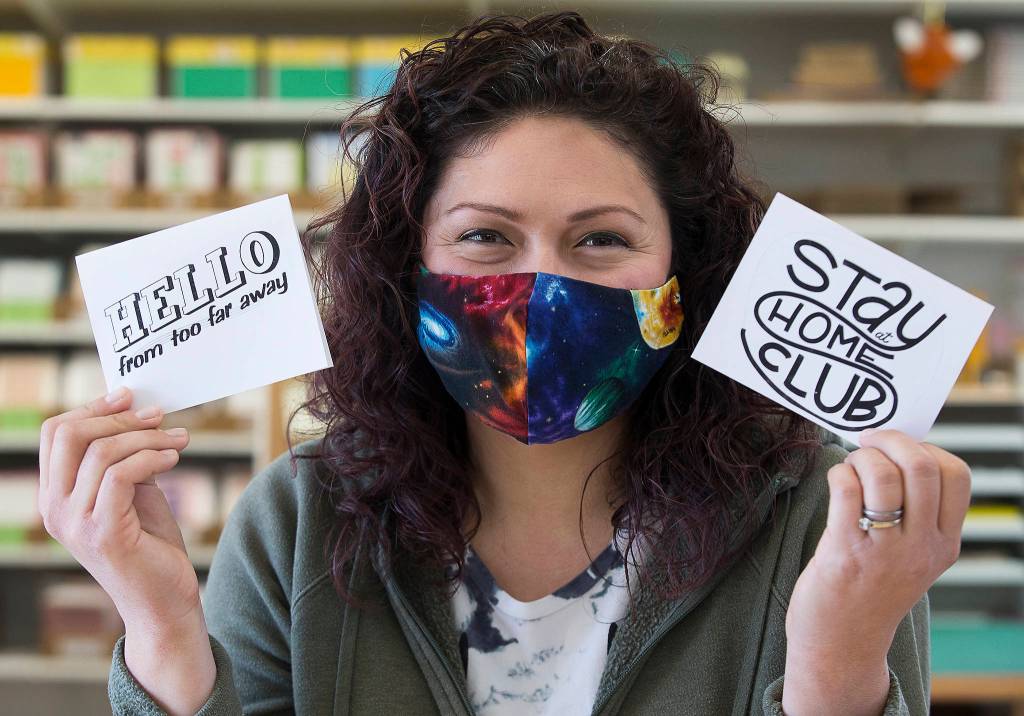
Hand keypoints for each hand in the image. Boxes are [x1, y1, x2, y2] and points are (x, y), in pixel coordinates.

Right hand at [37, 386, 199, 631]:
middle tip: (159, 415)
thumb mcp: (133, 490)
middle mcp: (54, 509)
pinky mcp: (103, 534)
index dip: (92, 407)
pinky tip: (174, 459)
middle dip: (118, 417)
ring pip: (102, 453)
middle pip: (69, 434)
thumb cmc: (150, 544)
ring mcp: (75, 523)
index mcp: (55, 495)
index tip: (129, 396)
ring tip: (179, 439)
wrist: (164, 599)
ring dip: (148, 437)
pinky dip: (152, 458)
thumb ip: (124, 457)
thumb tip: (136, 410)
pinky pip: (121, 475)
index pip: (54, 432)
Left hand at [783, 428, 970, 712]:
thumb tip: (895, 451)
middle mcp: (921, 546)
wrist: (842, 644)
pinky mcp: (846, 551)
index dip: (927, 448)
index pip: (957, 476)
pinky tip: (836, 483)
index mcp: (944, 544)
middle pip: (921, 466)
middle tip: (868, 442)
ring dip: (861, 457)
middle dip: (891, 440)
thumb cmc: (869, 590)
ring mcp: (885, 550)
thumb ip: (915, 513)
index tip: (900, 448)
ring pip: (884, 474)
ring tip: (850, 467)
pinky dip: (839, 473)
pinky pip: (846, 490)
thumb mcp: (911, 556)